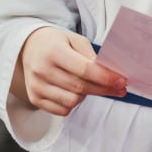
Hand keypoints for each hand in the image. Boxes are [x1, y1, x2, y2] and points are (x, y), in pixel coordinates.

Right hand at [11, 26, 126, 116]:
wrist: (29, 47)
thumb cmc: (57, 43)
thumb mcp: (76, 40)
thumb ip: (91, 57)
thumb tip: (111, 75)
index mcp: (54, 51)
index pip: (85, 70)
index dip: (106, 78)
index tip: (121, 81)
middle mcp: (42, 70)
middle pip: (81, 87)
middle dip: (104, 89)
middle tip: (119, 88)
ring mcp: (36, 86)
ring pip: (72, 101)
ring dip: (87, 96)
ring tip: (91, 86)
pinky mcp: (34, 98)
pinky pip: (62, 111)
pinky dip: (73, 104)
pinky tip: (76, 92)